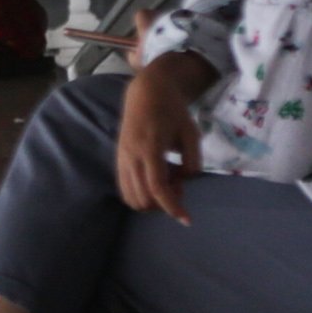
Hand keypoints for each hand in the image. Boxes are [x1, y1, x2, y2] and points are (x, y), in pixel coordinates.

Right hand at [116, 55, 210, 222]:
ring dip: (152, 200)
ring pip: (131, 197)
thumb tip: (184, 179)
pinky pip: (124, 188)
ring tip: (168, 181)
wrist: (146, 92)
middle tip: (180, 186)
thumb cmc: (173, 110)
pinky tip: (156, 179)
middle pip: (143, 197)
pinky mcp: (118, 159)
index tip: (186, 219)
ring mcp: (121, 158)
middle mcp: (131, 155)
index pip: (157, 187)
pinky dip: (141, 194)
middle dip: (164, 203)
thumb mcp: (192, 132)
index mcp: (150, 147)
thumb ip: (193, 160)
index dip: (172, 207)